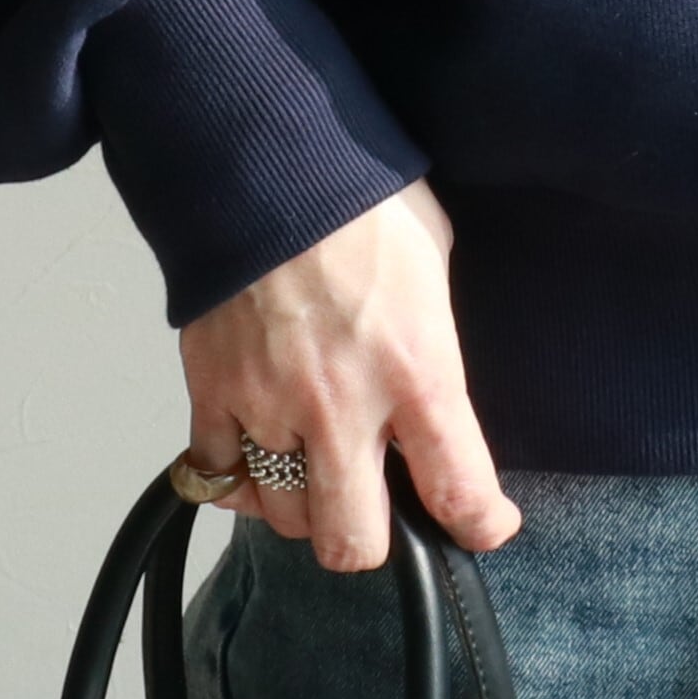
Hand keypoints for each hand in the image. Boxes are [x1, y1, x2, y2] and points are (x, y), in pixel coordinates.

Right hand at [178, 178, 521, 571]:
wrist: (270, 157)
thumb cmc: (363, 199)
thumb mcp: (434, 265)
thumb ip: (432, 344)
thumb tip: (430, 389)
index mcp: (417, 370)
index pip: (459, 488)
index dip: (480, 523)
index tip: (485, 524)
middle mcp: (344, 405)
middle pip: (352, 541)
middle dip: (373, 540)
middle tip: (379, 508)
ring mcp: (270, 404)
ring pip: (285, 516)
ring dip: (304, 503)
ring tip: (318, 465)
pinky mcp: (213, 391)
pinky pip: (218, 475)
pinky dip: (236, 476)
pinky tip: (257, 449)